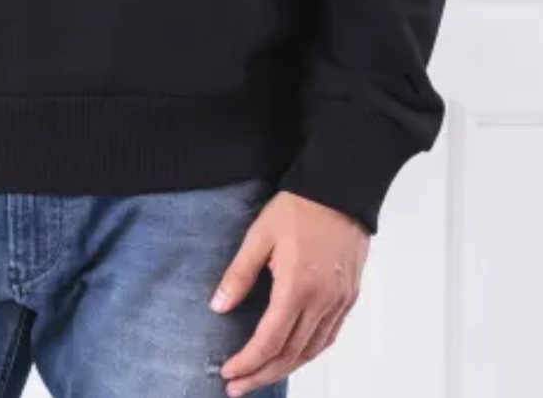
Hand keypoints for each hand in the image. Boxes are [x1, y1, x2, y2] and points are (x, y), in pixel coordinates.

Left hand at [209, 190, 369, 394]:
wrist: (341, 189)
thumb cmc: (300, 207)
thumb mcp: (259, 235)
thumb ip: (239, 274)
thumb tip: (218, 306)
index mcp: (297, 287)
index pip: (270, 340)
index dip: (247, 362)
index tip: (228, 373)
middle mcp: (322, 301)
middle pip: (291, 354)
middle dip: (261, 374)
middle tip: (237, 387)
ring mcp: (339, 302)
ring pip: (312, 350)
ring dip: (285, 369)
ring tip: (260, 376)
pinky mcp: (349, 297)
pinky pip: (329, 337)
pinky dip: (309, 353)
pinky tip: (294, 355)